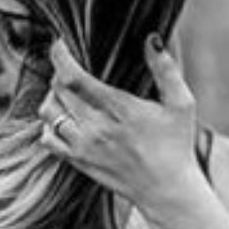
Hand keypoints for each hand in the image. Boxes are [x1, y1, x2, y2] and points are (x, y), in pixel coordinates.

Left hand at [39, 35, 206, 213]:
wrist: (166, 190)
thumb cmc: (177, 144)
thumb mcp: (182, 103)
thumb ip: (166, 69)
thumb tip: (152, 38)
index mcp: (120, 109)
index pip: (74, 78)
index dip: (60, 56)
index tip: (61, 44)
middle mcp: (96, 128)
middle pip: (57, 90)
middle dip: (58, 72)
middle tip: (70, 66)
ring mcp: (83, 147)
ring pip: (48, 112)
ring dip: (53, 96)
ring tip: (67, 91)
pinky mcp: (78, 162)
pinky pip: (47, 138)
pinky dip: (48, 123)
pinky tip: (65, 117)